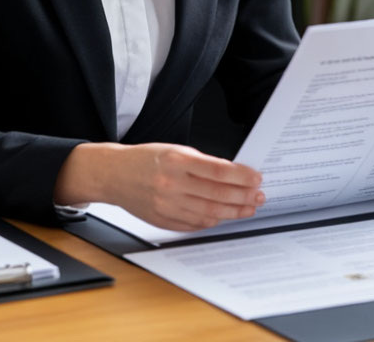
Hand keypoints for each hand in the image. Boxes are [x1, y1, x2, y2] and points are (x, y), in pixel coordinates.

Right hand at [54, 142, 264, 230]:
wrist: (114, 175)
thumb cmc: (145, 159)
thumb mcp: (174, 150)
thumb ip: (202, 163)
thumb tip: (233, 175)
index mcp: (176, 160)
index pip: (218, 171)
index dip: (241, 176)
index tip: (256, 178)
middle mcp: (171, 184)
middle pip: (217, 195)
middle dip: (243, 196)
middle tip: (259, 196)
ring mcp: (167, 205)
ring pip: (209, 213)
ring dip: (233, 212)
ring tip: (248, 208)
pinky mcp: (163, 220)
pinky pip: (195, 224)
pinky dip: (213, 221)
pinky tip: (225, 216)